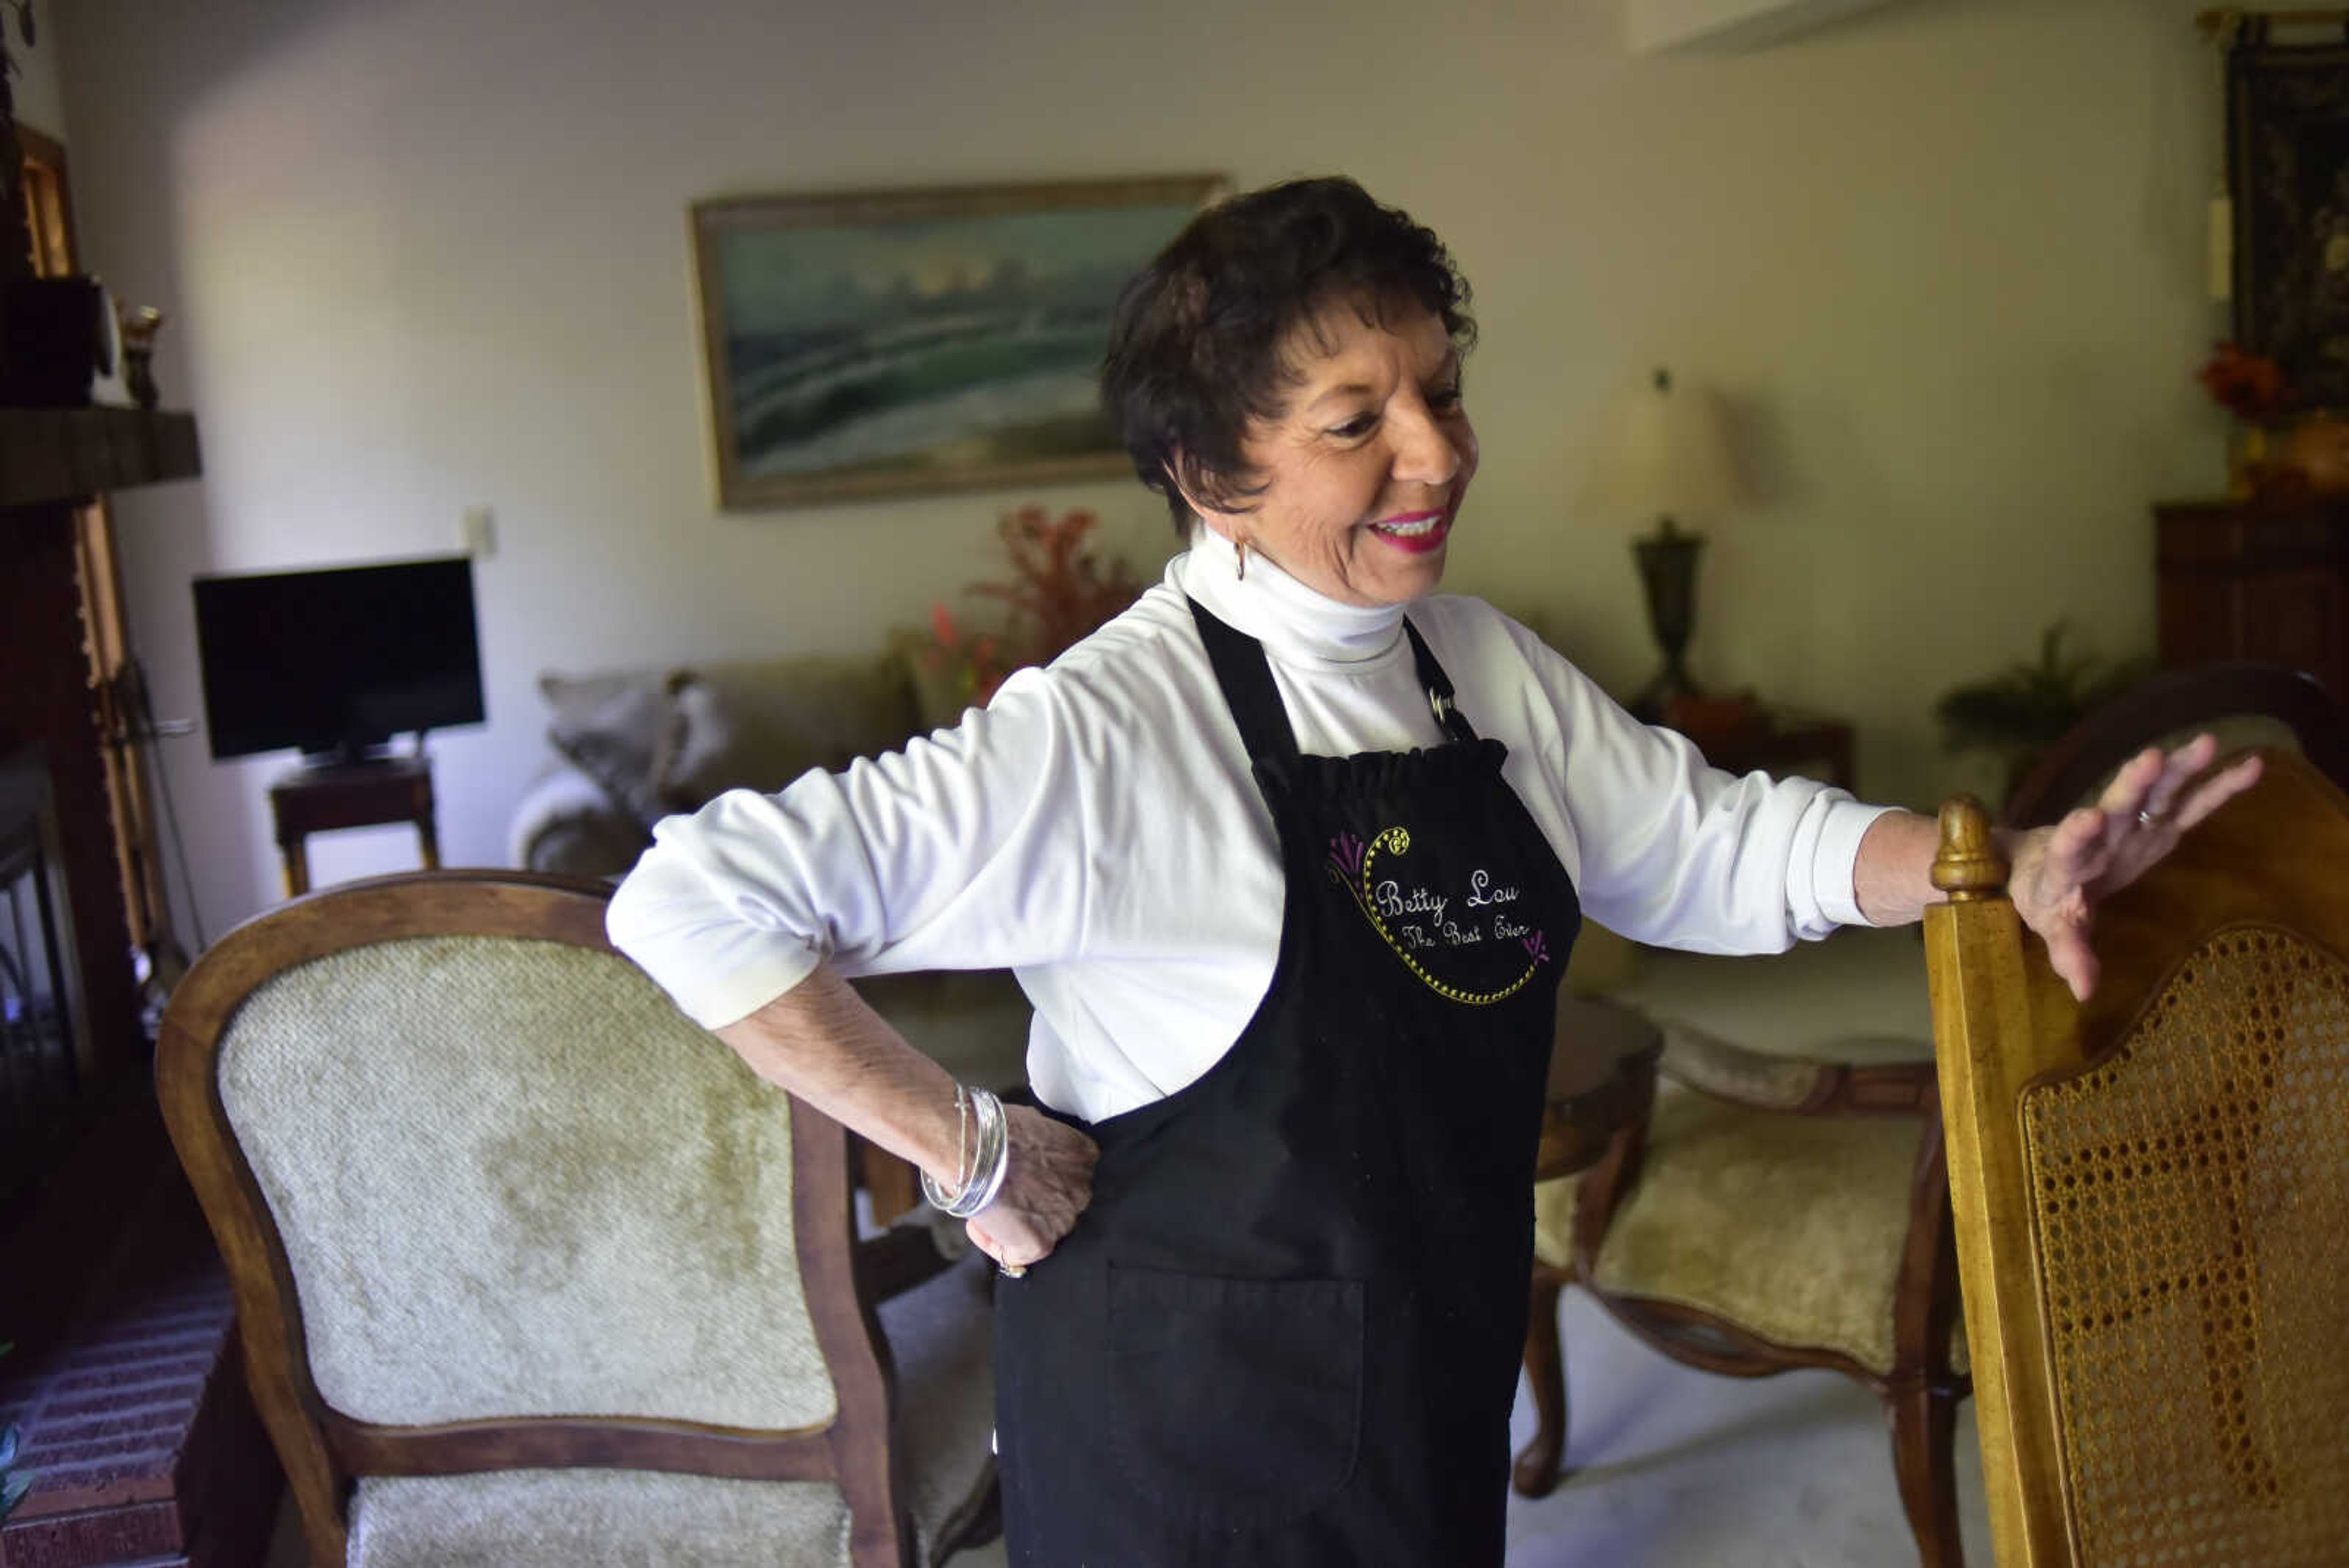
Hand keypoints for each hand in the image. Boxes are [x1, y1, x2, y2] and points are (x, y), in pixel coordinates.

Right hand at [965, 1105, 1097, 1271]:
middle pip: (1057, 1206)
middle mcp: (1082, 1190)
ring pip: (1038, 1232)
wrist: (974, 1147)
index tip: (1019, 1177)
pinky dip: (992, 1243)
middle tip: (1003, 1195)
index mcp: (1085, 1156)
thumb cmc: (994, 1129)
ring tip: (985, 1210)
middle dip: (1031, 1203)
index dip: (1040, 1179)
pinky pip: (1015, 1255)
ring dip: (1011, 1225)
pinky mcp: (1040, 1244)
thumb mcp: (1033, 1124)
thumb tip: (1031, 1149)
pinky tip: (978, 1225)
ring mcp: (1064, 1220)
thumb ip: (1044, 1144)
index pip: (1069, 1177)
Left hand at [2006, 735, 2264, 1001]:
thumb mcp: (2052, 928)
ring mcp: (2129, 824)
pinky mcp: (2155, 826)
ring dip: (2176, 770)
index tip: (2085, 820)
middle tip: (2148, 759)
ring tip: (2205, 744)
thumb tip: (2085, 990)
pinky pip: (2189, 804)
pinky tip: (2249, 765)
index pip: (2065, 848)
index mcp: (2064, 860)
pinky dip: (2216, 786)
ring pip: (2152, 793)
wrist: (2041, 866)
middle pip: (2112, 807)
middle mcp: (2096, 833)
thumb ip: (2069, 952)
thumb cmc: (2045, 898)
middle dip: (2130, 786)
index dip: (2075, 835)